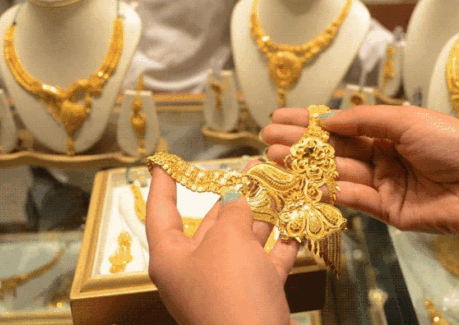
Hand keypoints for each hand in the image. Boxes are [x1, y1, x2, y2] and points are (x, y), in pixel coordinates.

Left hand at [146, 166, 299, 324]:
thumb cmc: (230, 291)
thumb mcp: (228, 240)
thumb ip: (234, 211)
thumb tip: (239, 199)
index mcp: (172, 257)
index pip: (161, 212)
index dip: (163, 184)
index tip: (165, 162)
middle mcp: (196, 269)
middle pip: (211, 224)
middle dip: (232, 195)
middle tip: (251, 168)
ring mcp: (226, 284)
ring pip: (243, 241)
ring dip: (262, 214)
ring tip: (278, 184)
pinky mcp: (254, 295)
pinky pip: (267, 261)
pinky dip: (282, 242)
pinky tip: (297, 221)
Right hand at [263, 105, 458, 275]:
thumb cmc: (453, 145)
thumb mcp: (407, 120)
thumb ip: (364, 119)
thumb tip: (327, 118)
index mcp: (390, 130)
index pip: (342, 124)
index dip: (311, 120)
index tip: (280, 116)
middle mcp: (383, 155)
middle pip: (334, 149)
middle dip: (301, 142)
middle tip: (268, 137)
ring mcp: (383, 183)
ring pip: (337, 173)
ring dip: (307, 166)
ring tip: (276, 156)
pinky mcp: (386, 210)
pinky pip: (352, 198)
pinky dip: (328, 191)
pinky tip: (303, 182)